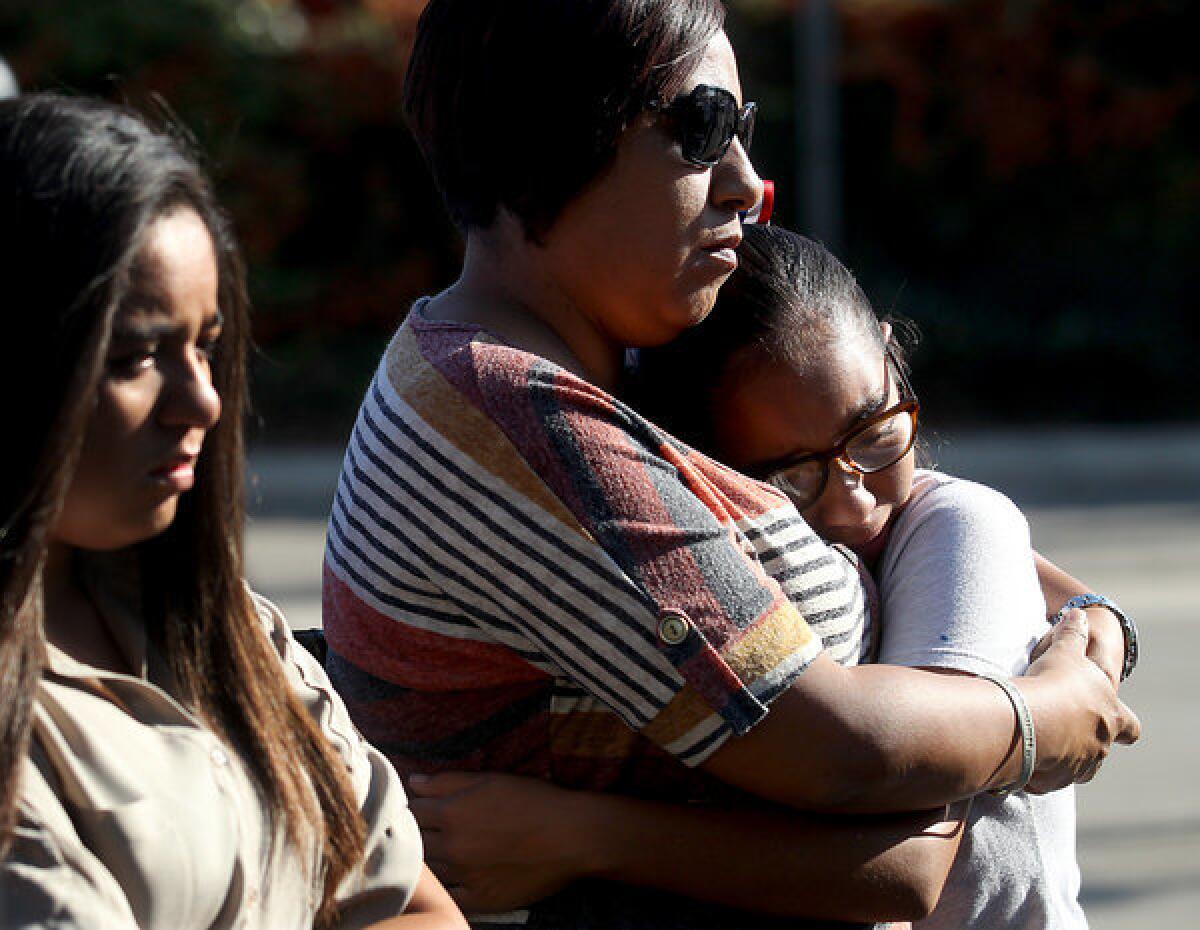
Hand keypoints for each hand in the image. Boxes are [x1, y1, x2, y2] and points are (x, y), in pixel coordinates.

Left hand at [408, 771, 593, 913]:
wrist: (571, 836)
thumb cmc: (534, 801)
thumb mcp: (490, 780)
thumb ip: (447, 781)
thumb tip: (414, 782)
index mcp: (452, 813)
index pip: (413, 810)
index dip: (416, 806)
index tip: (423, 806)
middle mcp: (453, 847)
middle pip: (418, 840)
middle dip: (422, 831)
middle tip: (435, 826)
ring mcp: (465, 876)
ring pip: (431, 869)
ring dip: (433, 858)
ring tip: (449, 847)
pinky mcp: (481, 899)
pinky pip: (451, 896)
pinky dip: (449, 885)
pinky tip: (458, 873)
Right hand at [1019, 609, 1140, 792]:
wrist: (1032, 716)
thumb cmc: (1055, 682)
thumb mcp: (1066, 651)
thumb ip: (1073, 634)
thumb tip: (1077, 613)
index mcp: (1111, 715)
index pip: (1130, 726)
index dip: (1125, 723)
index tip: (1118, 721)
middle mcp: (1100, 743)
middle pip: (1102, 749)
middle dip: (1087, 741)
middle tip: (1067, 730)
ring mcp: (1079, 764)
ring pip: (1078, 767)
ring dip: (1063, 757)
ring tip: (1041, 742)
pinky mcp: (1054, 779)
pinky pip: (1048, 779)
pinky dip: (1039, 771)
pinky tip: (1023, 757)